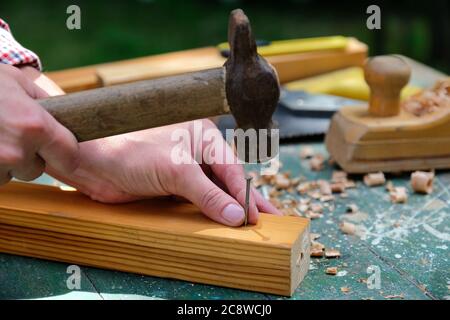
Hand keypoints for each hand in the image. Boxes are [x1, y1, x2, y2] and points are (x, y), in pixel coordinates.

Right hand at [0, 65, 78, 184]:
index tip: (62, 152)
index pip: (70, 157)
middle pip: (35, 170)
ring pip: (9, 176)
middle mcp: (15, 151)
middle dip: (27, 156)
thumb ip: (44, 101)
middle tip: (10, 133)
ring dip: (3, 163)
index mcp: (34, 126)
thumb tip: (66, 116)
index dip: (66, 153)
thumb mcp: (16, 81)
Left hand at [48, 120, 280, 225]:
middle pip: (228, 178)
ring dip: (230, 206)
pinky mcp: (171, 184)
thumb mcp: (176, 171)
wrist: (91, 161)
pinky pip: (196, 199)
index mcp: (203, 136)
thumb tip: (236, 215)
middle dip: (247, 198)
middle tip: (271, 217)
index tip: (255, 216)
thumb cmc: (131, 151)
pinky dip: (209, 211)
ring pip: (213, 190)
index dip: (245, 194)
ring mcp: (183, 168)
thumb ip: (208, 194)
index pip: (231, 168)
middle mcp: (196, 150)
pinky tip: (221, 221)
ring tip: (251, 223)